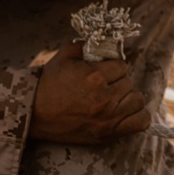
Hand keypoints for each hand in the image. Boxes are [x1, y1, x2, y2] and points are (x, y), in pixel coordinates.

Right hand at [29, 42, 150, 143]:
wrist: (32, 113)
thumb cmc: (48, 84)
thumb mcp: (63, 57)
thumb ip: (85, 46)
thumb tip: (104, 41)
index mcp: (95, 77)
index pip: (123, 66)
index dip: (114, 68)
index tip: (104, 73)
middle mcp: (104, 97)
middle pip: (129, 83)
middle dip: (118, 82)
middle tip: (104, 87)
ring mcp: (108, 117)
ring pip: (137, 100)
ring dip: (127, 98)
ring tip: (114, 99)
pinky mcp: (108, 133)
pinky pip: (140, 123)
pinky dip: (138, 117)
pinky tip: (126, 112)